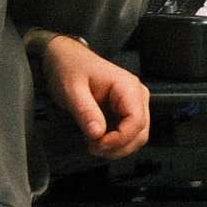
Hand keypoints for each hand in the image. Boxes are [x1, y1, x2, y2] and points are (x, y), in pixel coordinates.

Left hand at [37, 35, 151, 158]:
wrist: (66, 58)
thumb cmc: (70, 68)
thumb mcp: (72, 89)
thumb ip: (85, 111)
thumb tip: (97, 134)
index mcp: (128, 87)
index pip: (136, 121)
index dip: (119, 139)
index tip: (97, 145)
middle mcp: (136, 96)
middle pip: (141, 132)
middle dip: (118, 146)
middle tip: (93, 148)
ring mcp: (133, 104)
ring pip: (137, 136)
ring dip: (117, 147)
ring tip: (93, 144)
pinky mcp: (125, 111)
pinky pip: (127, 133)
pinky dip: (113, 143)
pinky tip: (96, 140)